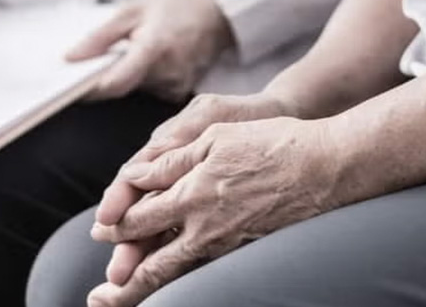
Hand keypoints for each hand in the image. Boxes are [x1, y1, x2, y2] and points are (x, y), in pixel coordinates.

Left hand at [67, 0, 232, 101]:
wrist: (215, 16)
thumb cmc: (173, 8)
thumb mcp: (132, 11)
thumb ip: (99, 37)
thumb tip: (70, 58)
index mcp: (155, 47)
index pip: (117, 81)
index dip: (91, 88)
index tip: (71, 87)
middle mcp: (168, 72)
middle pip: (121, 87)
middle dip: (104, 76)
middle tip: (101, 58)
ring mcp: (176, 85)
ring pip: (134, 90)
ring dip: (125, 76)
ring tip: (135, 51)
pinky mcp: (179, 93)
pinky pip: (148, 91)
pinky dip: (141, 79)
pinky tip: (149, 61)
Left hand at [94, 93, 296, 288]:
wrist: (327, 167)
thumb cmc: (273, 143)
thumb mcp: (215, 136)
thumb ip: (171, 161)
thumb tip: (134, 175)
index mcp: (192, 195)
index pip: (140, 218)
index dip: (115, 224)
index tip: (100, 229)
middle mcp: (205, 228)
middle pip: (153, 264)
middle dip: (122, 282)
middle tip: (99, 296)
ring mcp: (227, 244)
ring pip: (177, 275)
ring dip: (145, 292)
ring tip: (121, 302)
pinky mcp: (246, 251)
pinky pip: (204, 271)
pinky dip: (181, 283)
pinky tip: (173, 285)